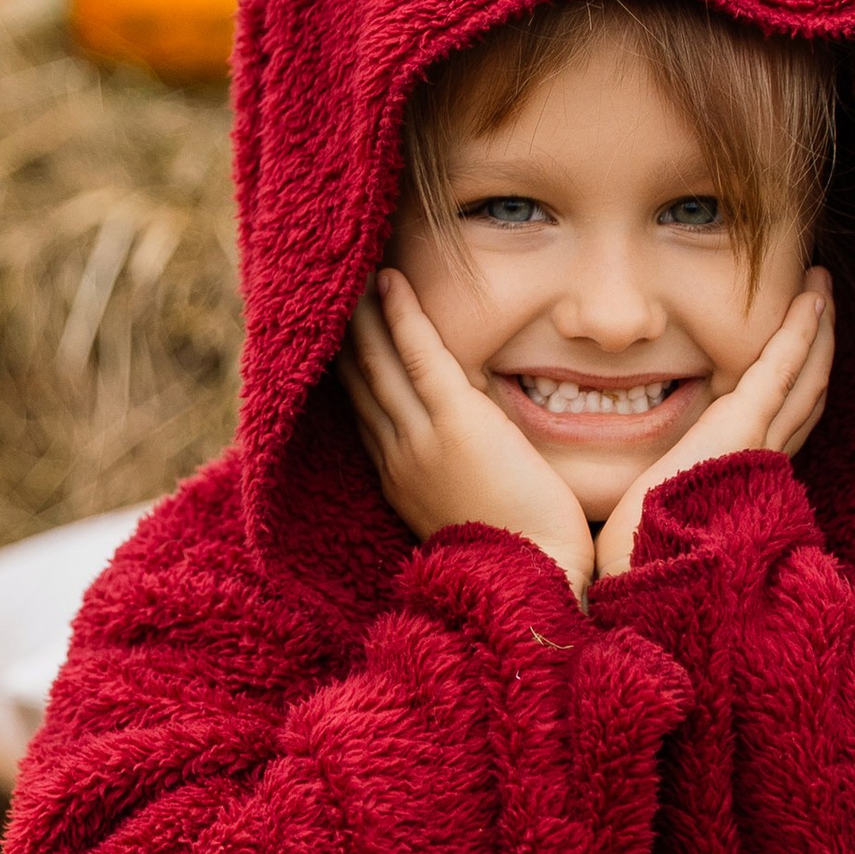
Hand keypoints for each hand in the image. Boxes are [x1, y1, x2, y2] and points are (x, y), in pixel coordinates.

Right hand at [343, 268, 594, 595]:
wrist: (532, 578)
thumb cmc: (518, 552)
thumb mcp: (469, 506)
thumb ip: (458, 466)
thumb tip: (474, 425)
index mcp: (399, 479)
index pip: (363, 413)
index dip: (344, 374)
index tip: (331, 341)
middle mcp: (396, 455)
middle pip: (356, 382)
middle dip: (337, 336)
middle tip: (323, 293)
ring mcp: (420, 437)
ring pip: (376, 363)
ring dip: (359, 314)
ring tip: (348, 274)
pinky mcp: (454, 420)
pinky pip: (418, 355)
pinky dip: (400, 315)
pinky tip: (388, 281)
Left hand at [593, 270, 833, 578]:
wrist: (643, 577)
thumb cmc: (636, 556)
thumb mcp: (656, 514)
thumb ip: (661, 492)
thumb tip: (632, 488)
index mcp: (741, 481)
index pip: (782, 423)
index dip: (797, 384)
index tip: (799, 351)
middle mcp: (762, 462)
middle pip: (805, 394)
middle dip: (819, 349)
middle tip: (824, 303)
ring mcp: (759, 442)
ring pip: (805, 376)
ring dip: (818, 329)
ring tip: (822, 288)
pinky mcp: (745, 424)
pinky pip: (782, 365)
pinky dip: (801, 328)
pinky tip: (811, 296)